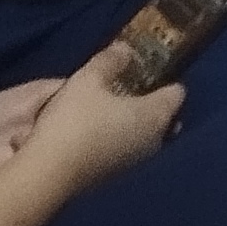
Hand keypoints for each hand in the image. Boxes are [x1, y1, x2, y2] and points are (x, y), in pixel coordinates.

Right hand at [15, 44, 183, 191]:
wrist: (49, 174)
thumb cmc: (75, 121)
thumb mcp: (88, 80)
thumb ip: (110, 61)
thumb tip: (126, 49)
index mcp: (155, 116)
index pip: (177, 93)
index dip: (166, 78)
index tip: (150, 68)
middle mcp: (153, 141)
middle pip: (164, 117)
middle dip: (151, 101)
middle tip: (128, 85)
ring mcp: (136, 162)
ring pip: (145, 135)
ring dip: (133, 121)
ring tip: (110, 106)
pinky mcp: (116, 176)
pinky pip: (126, 150)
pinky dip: (119, 138)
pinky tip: (96, 131)